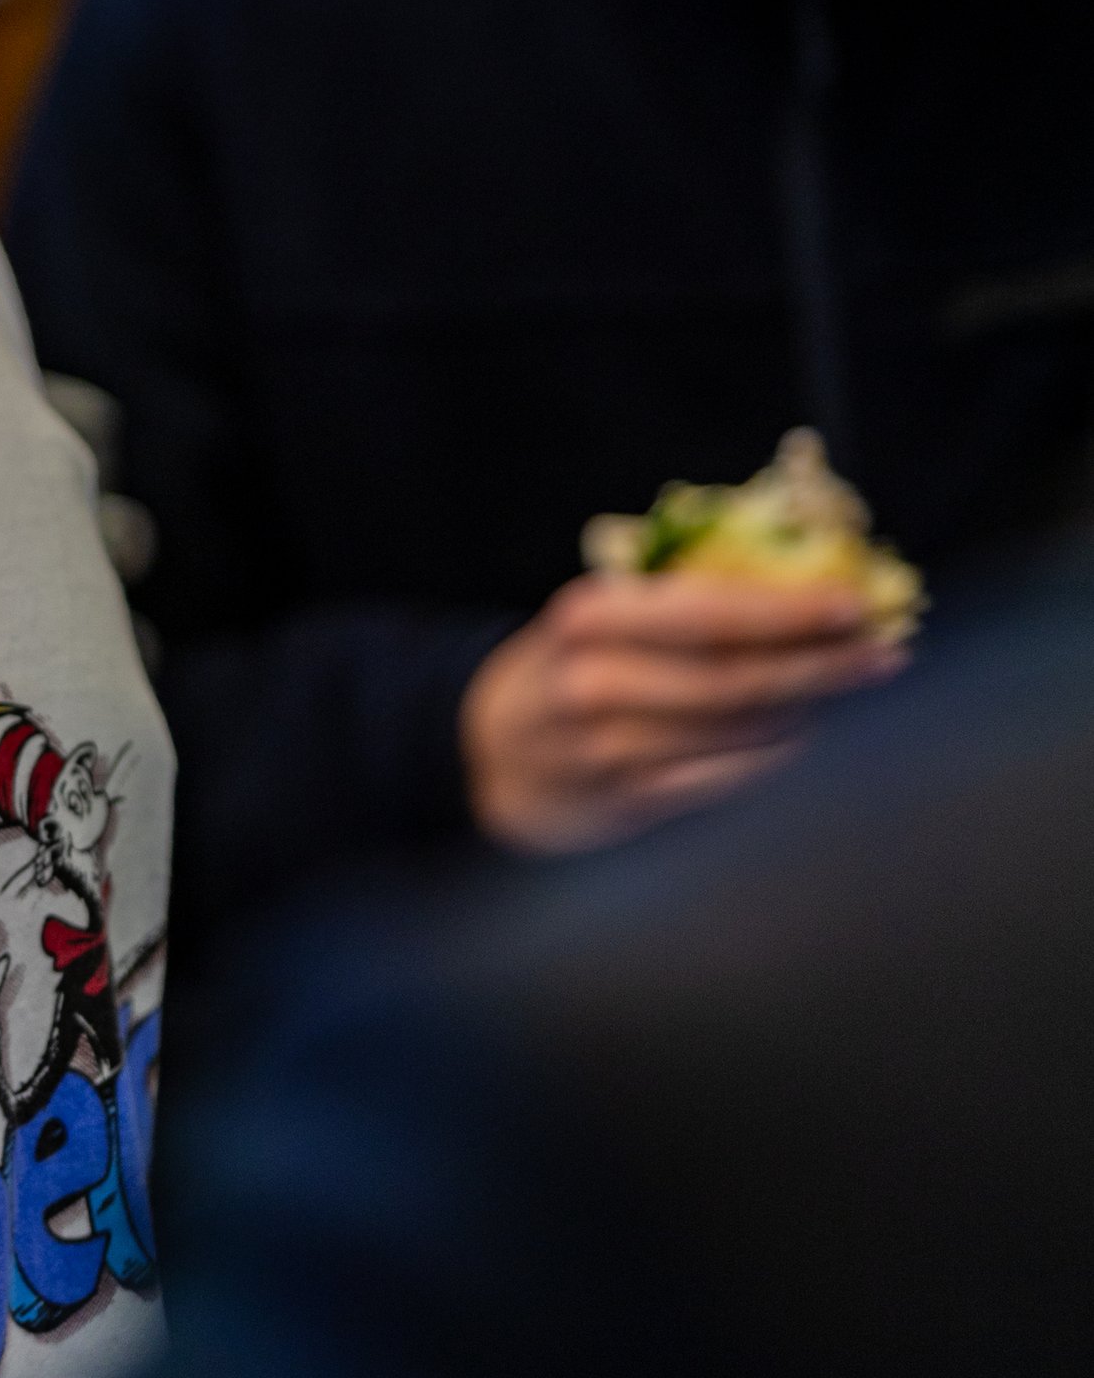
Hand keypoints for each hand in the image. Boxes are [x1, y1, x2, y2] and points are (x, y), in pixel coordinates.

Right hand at [462, 568, 905, 854]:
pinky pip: (730, 779)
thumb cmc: (567, 662)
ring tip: (850, 685)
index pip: (711, 614)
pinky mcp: (631, 801)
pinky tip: (806, 733)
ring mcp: (613, 750)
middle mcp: (597, 682)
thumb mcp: (599, 612)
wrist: (491, 751)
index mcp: (591, 615)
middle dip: (822, 665)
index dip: (790, 611)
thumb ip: (677, 593)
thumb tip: (797, 576)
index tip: (856, 603)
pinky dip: (779, 756)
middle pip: (738, 679)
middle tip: (885, 652)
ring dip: (810, 711)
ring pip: (742, 734)